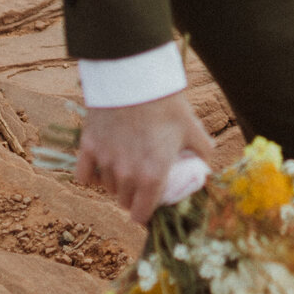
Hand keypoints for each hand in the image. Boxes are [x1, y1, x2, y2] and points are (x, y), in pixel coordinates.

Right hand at [76, 93, 213, 224]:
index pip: (141, 215)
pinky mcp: (88, 147)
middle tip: (141, 182)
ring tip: (126, 166)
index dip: (145, 213)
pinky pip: (84, 175)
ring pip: (107, 187)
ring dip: (116, 182)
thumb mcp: (191, 127)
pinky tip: (101, 166)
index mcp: (152, 177)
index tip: (149, 205)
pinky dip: (92, 174)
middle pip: (123, 201)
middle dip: (132, 196)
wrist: (136, 78)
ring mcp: (105, 162)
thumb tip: (208, 162)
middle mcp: (126, 175)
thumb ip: (202, 150)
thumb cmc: (167, 105)